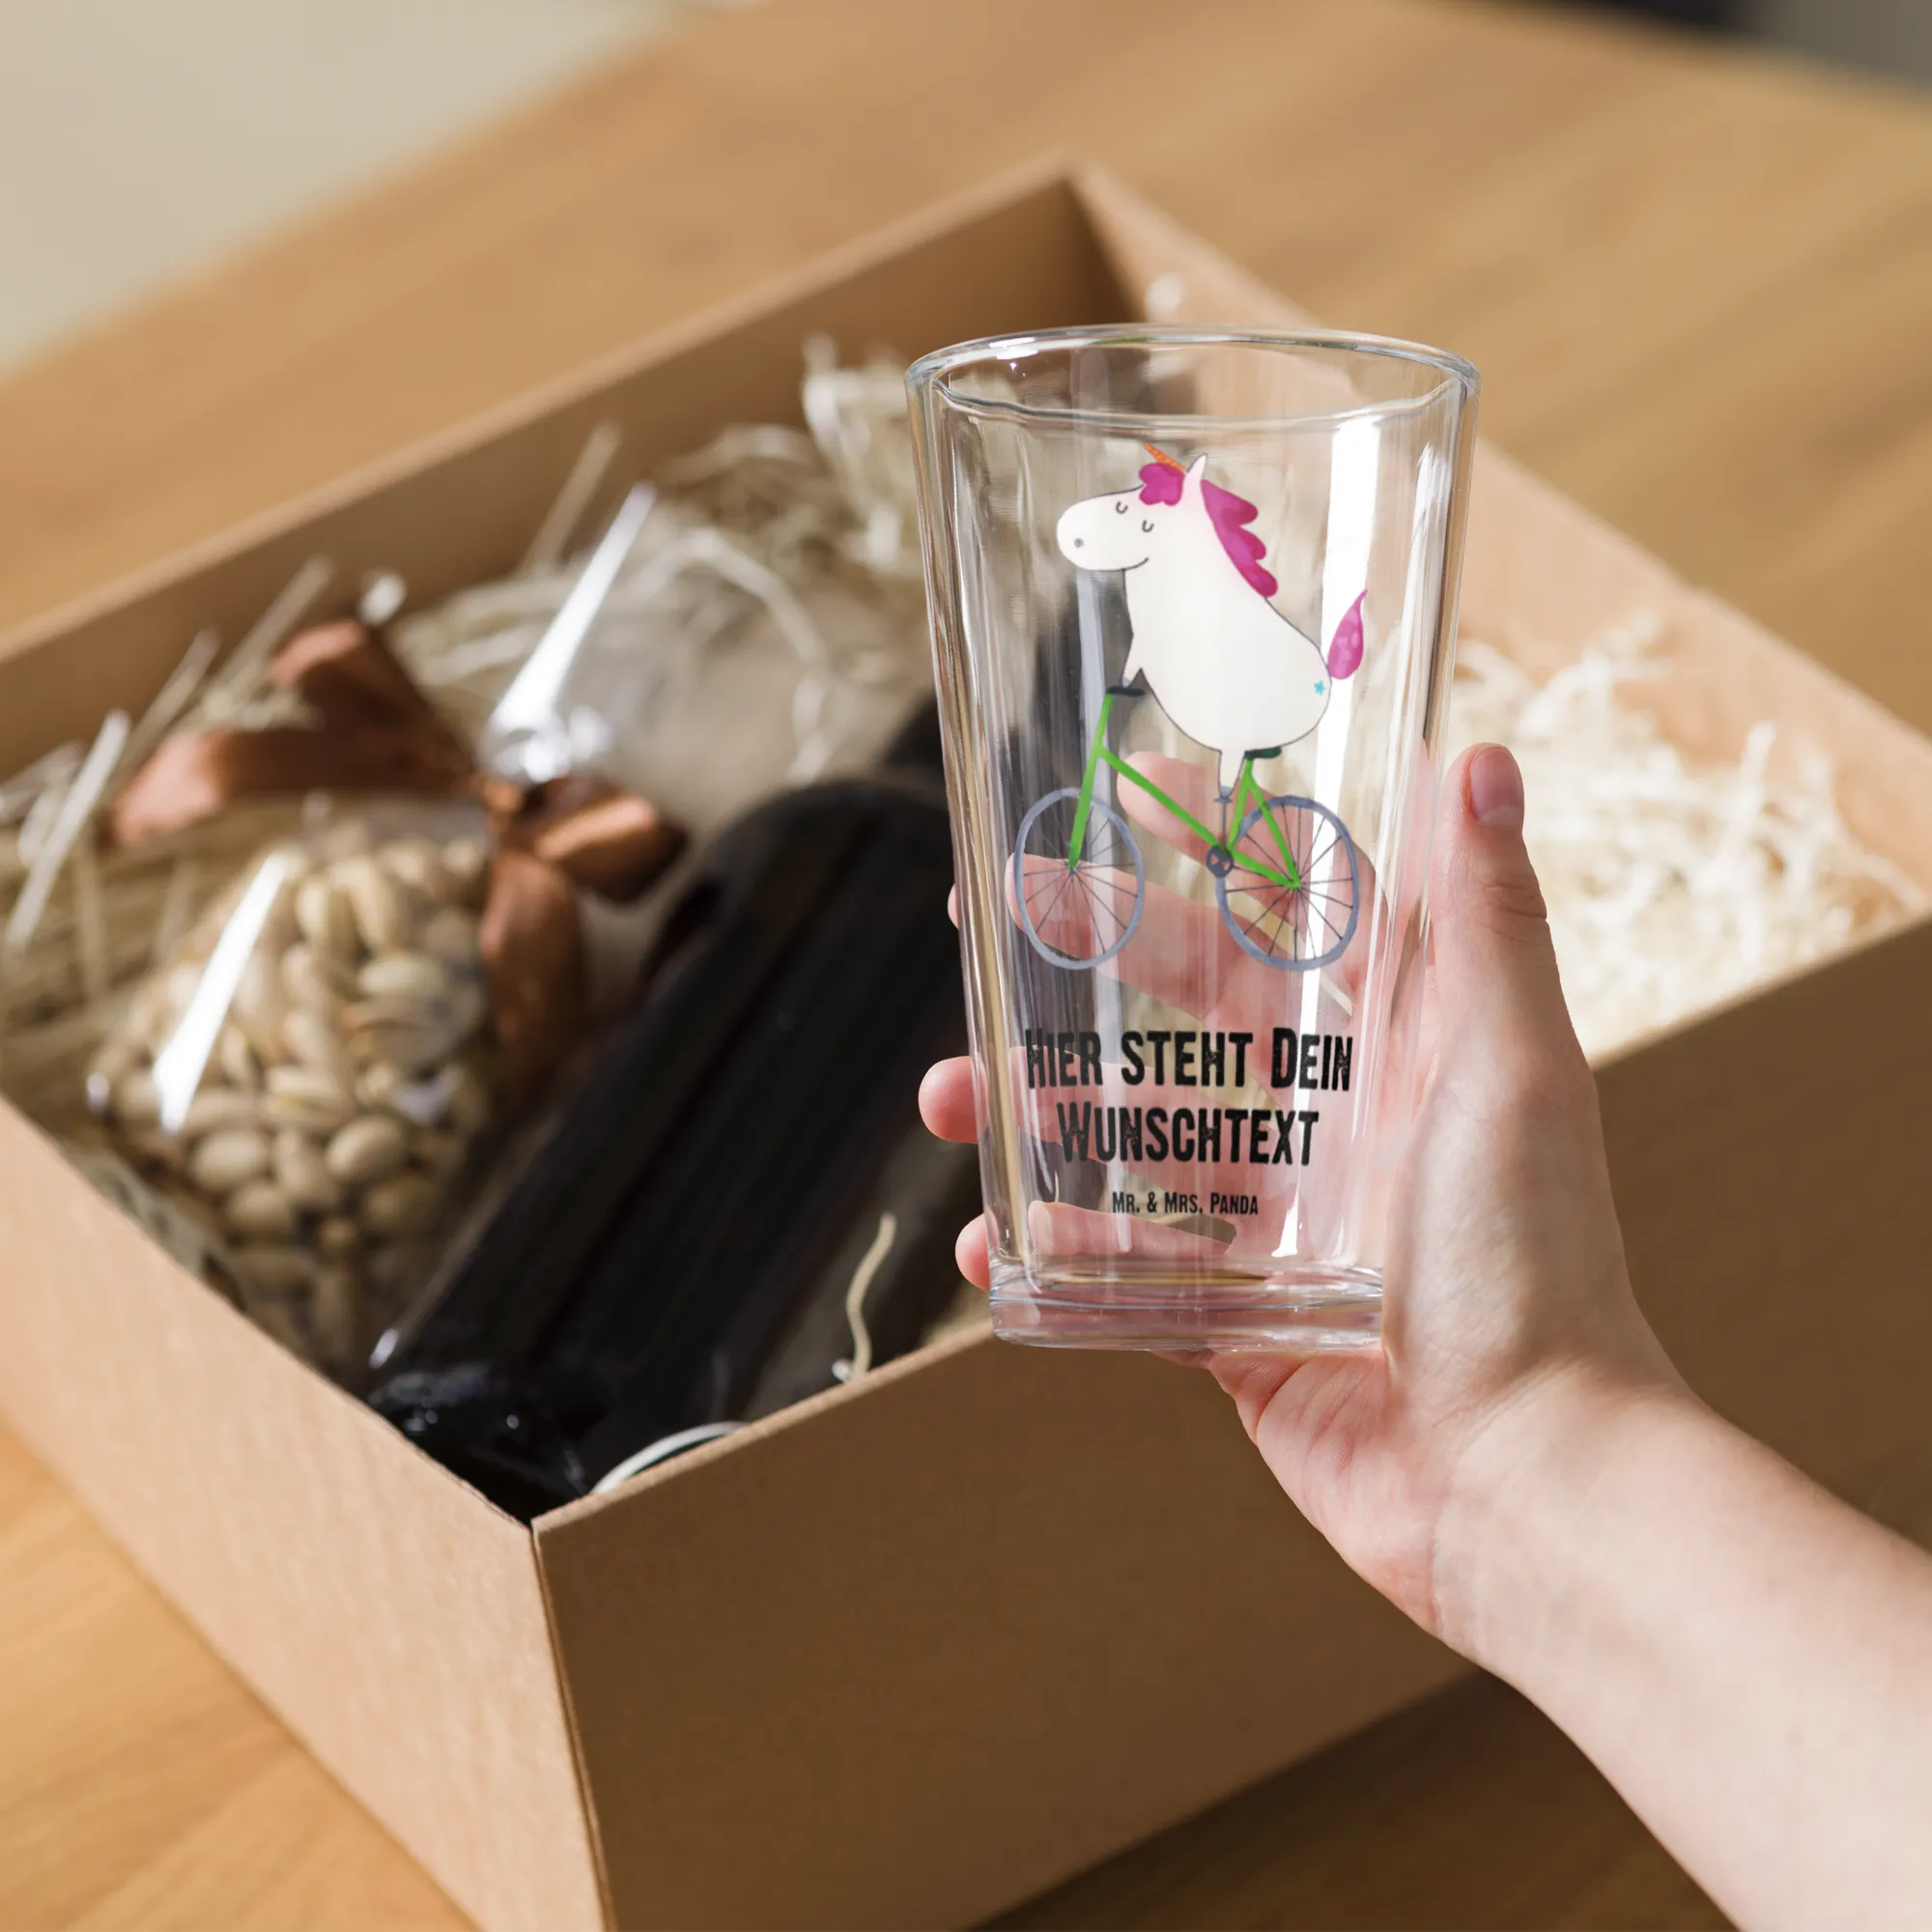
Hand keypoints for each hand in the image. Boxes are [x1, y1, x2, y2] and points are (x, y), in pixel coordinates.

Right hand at [920, 743, 1681, 1646]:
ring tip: (949, 1098)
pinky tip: (988, 1250)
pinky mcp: (1236, 1323)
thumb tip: (1477, 756)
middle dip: (1080, 965)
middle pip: (1177, 1017)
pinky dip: (1053, 1255)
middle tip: (987, 922)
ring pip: (1130, 1142)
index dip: (1196, 855)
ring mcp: (1275, 1226)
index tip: (1118, 797)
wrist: (1522, 1478)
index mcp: (1390, 1050)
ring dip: (1035, 1112)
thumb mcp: (1514, 1069)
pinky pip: (1123, 1273)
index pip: (1277, 921)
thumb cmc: (1535, 1265)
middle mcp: (1328, 1125)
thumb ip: (1490, 920)